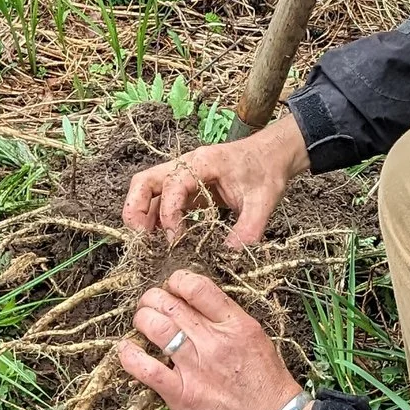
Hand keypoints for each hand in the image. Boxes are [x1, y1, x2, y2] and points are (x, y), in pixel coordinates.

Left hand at [117, 271, 310, 409]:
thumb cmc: (268, 387)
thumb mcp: (257, 341)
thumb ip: (229, 322)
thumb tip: (199, 307)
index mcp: (237, 325)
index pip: (198, 287)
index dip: (177, 281)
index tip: (172, 288)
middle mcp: (214, 342)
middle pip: (169, 304)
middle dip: (153, 299)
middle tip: (150, 306)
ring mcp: (196, 368)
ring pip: (155, 328)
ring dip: (142, 320)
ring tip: (141, 323)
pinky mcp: (182, 395)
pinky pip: (146, 369)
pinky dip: (130, 356)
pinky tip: (127, 350)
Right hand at [121, 110, 308, 246]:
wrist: (272, 155)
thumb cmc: (267, 171)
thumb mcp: (264, 201)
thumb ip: (249, 228)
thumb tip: (229, 254)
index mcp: (203, 163)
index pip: (171, 186)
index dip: (168, 214)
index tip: (175, 240)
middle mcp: (185, 165)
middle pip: (144, 181)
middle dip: (137, 209)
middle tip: (142, 239)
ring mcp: (182, 175)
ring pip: (146, 188)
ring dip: (140, 213)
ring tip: (146, 242)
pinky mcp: (186, 187)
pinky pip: (160, 199)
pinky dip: (154, 217)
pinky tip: (159, 238)